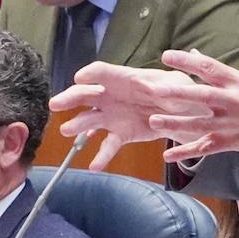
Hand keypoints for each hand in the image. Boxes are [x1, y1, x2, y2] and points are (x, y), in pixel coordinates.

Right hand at [50, 61, 200, 170]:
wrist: (183, 114)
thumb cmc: (177, 91)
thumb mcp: (177, 84)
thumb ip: (167, 87)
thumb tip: (156, 89)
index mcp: (124, 78)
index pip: (102, 72)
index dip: (91, 74)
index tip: (80, 78)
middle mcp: (112, 96)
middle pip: (86, 94)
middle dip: (70, 98)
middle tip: (55, 104)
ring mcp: (113, 116)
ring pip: (90, 119)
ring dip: (77, 125)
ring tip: (66, 131)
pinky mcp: (120, 134)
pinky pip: (108, 145)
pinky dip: (101, 156)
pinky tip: (94, 166)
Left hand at [152, 49, 238, 162]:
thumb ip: (222, 71)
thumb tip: (195, 55)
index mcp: (237, 82)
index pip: (209, 67)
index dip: (186, 60)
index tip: (166, 55)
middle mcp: (233, 101)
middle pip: (201, 95)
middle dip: (177, 93)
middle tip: (155, 89)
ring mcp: (231, 123)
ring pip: (199, 123)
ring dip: (175, 123)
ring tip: (153, 121)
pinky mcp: (231, 141)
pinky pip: (205, 147)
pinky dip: (186, 152)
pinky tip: (168, 155)